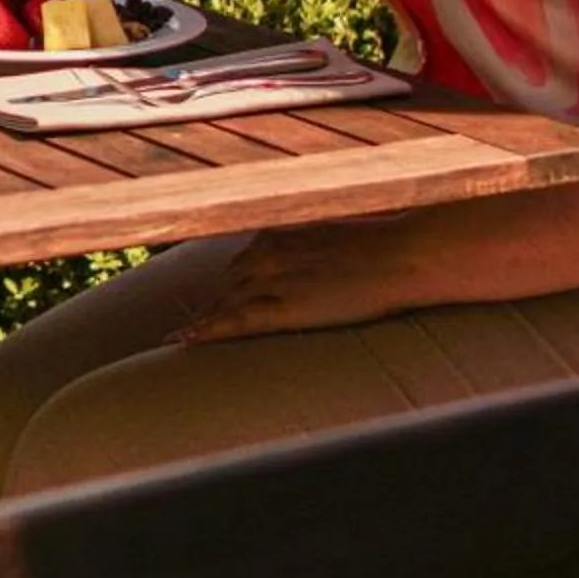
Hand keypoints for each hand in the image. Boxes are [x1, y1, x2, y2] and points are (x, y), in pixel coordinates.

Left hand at [172, 220, 415, 344]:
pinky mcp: (284, 308)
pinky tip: (190, 341)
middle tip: (188, 324)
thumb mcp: (333, 240)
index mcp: (278, 236)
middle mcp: (267, 255)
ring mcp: (274, 281)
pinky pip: (237, 321)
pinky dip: (210, 330)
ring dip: (205, 319)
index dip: (226, 285)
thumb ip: (311, 252)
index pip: (241, 264)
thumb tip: (316, 265)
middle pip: (229, 284)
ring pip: (226, 302)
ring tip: (181, 338)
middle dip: (212, 303)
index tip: (212, 297)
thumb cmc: (378, 249)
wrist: (397, 255)